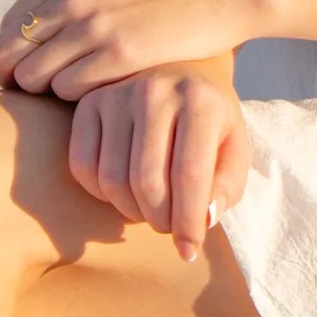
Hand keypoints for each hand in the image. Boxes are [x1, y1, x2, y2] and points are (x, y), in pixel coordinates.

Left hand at [0, 0, 256, 100]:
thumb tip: (29, 47)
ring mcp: (94, 22)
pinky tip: (105, 98)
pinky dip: (79, 101)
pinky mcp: (120, 50)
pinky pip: (69, 90)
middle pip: (8, 57)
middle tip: (51, 102)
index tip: (38, 82)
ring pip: (34, 78)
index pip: (6, 31)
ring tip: (81, 101)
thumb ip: (70, 6)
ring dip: (51, 96)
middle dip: (21, 85)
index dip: (13, 64)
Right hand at [64, 65, 251, 261]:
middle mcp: (155, 91)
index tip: (189, 249)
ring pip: (113, 180)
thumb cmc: (210, 118)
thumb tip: (203, 220)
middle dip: (159, 221)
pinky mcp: (88, 102)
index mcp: (200, 101)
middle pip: (147, 183)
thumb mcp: (234, 146)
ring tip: (150, 209)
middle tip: (169, 227)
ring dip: (131, 212)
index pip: (190, 175)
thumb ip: (227, 186)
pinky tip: (121, 191)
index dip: (188, 222)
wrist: (180, 67)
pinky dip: (100, 193)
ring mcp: (116, 93)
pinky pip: (82, 166)